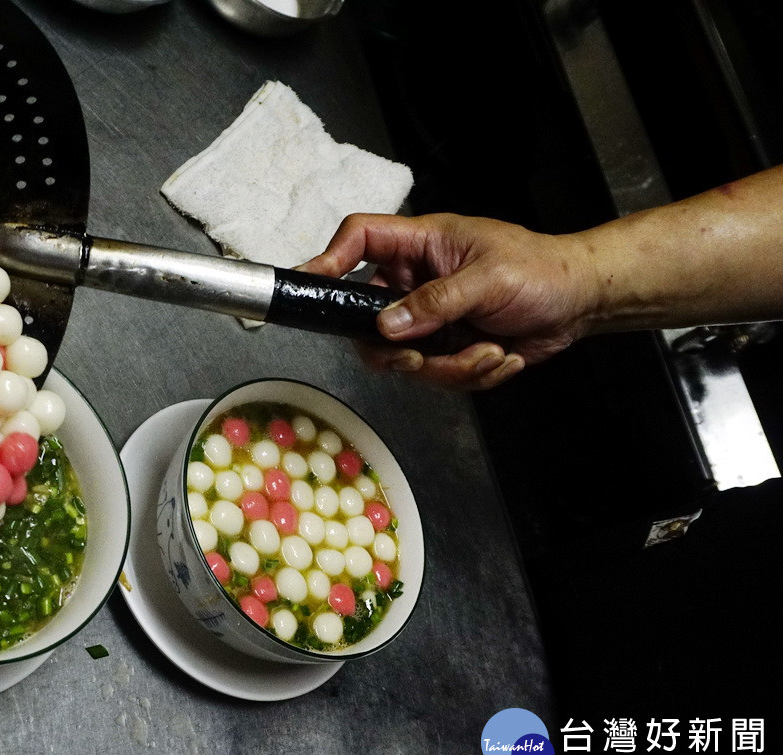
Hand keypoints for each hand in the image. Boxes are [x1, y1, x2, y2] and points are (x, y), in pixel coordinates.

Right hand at [301, 213, 600, 389]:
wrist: (582, 303)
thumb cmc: (543, 271)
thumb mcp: (489, 280)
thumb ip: (435, 302)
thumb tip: (387, 324)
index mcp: (421, 246)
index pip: (359, 240)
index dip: (329, 260)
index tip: (312, 287)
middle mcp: (416, 281)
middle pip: (366, 317)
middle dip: (396, 349)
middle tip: (418, 357)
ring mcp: (429, 318)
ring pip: (403, 357)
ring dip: (449, 366)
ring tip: (491, 351)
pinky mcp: (446, 348)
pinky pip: (435, 375)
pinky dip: (470, 373)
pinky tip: (501, 355)